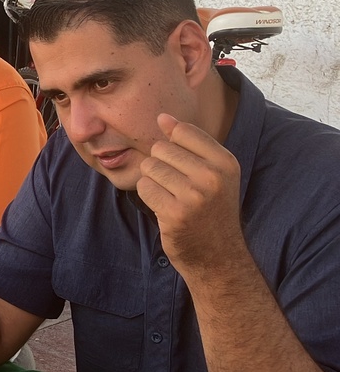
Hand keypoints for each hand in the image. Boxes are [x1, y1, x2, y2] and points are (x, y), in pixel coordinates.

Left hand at [136, 114, 243, 276]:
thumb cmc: (210, 209)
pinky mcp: (175, 213)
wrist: (218, 254)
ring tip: (171, 197)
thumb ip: (188, 144)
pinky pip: (144, 188)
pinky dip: (149, 197)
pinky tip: (164, 208)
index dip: (171, 146)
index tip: (181, 166)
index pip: (182, 131)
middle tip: (176, 186)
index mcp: (225, 161)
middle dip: (160, 165)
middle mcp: (213, 176)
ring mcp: (194, 195)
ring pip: (149, 167)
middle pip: (160, 149)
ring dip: (153, 182)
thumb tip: (162, 117)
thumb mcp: (211, 172)